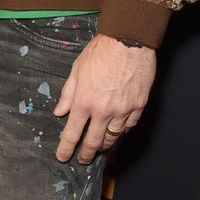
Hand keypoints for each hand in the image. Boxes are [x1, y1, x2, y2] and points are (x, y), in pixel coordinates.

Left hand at [54, 33, 155, 164]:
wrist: (128, 40)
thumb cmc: (100, 52)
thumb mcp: (77, 71)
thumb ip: (68, 94)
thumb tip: (60, 112)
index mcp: (84, 102)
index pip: (72, 133)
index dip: (66, 148)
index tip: (63, 156)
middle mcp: (103, 110)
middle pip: (94, 141)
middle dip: (86, 153)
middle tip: (83, 159)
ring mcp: (123, 110)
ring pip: (113, 136)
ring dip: (105, 144)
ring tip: (100, 147)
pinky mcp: (138, 105)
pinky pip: (129, 125)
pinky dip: (122, 130)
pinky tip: (117, 131)